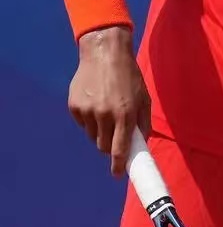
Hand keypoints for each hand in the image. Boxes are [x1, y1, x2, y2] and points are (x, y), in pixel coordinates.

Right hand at [69, 26, 150, 177]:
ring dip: (100, 133)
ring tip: (106, 115)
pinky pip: (83, 124)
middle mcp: (104, 115)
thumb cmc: (129, 76)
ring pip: (92, 136)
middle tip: (115, 137)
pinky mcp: (74, 106)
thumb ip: (143, 123)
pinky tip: (95, 106)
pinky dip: (89, 122)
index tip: (117, 174)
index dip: (118, 165)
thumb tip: (140, 144)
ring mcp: (87, 110)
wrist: (104, 53)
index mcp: (125, 114)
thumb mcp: (144, 98)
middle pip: (104, 146)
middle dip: (110, 147)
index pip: (119, 149)